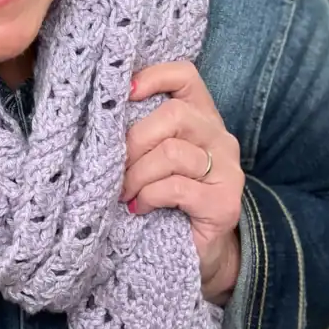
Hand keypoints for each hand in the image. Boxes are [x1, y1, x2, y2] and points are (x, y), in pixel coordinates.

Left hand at [121, 62, 244, 304]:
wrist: (200, 253)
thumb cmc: (167, 198)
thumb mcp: (152, 156)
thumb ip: (141, 131)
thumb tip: (101, 113)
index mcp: (202, 116)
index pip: (185, 75)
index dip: (153, 75)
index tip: (124, 94)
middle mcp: (220, 136)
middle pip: (175, 114)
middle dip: (134, 139)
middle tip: (114, 165)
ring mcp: (227, 170)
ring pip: (172, 152)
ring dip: (136, 174)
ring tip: (123, 192)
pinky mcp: (223, 202)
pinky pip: (176, 187)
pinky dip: (148, 196)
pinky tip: (138, 207)